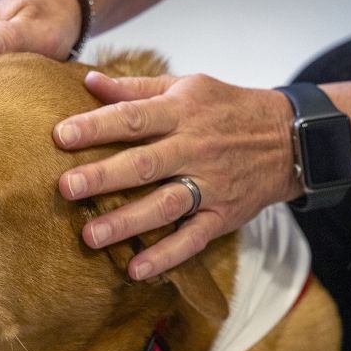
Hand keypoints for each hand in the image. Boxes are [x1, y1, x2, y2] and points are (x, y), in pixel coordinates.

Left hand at [55, 71, 300, 279]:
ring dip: (127, 222)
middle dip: (103, 176)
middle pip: (145, 163)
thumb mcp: (187, 86)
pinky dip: (167, 256)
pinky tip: (137, 269)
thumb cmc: (228, 109)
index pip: (133, 118)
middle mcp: (194, 148)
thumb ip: (137, 88)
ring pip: (165, 205)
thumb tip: (90, 81)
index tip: (60, 136)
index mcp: (182, 112)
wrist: (291, 138)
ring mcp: (210, 184)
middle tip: (66, 188)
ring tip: (90, 236)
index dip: (96, 126)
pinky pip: (193, 238)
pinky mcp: (223, 214)